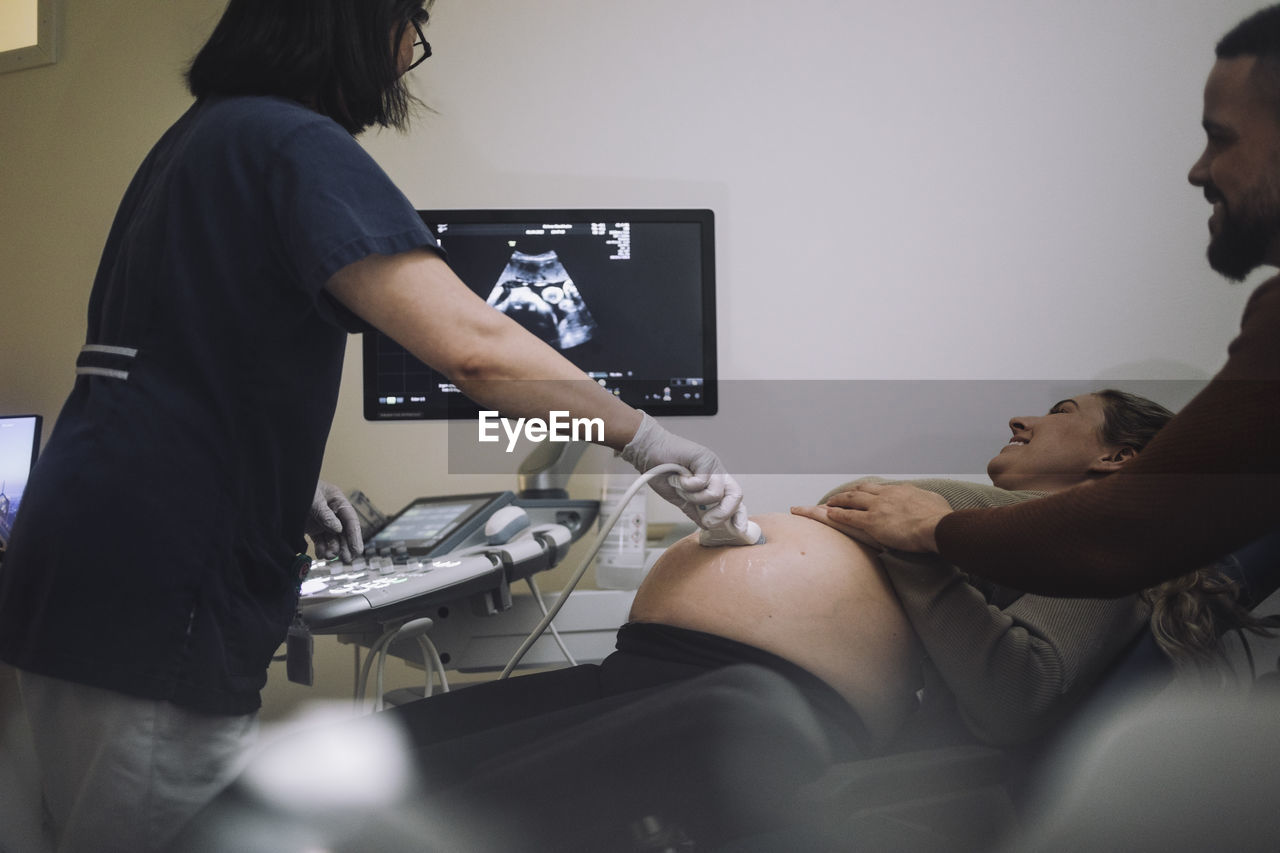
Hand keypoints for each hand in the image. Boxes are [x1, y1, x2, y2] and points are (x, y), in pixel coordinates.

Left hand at [305, 481, 363, 561]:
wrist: (279, 492)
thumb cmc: (299, 490)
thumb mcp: (314, 500)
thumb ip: (326, 515)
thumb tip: (338, 529)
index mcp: (337, 501)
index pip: (350, 520)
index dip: (355, 536)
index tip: (356, 550)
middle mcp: (333, 512)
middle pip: (344, 532)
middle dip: (346, 546)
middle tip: (347, 560)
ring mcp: (323, 521)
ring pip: (333, 539)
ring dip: (333, 549)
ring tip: (328, 556)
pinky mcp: (313, 528)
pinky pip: (321, 541)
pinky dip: (321, 549)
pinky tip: (320, 554)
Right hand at [620, 412, 746, 532]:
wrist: (647, 453)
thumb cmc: (662, 472)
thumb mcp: (680, 499)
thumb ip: (694, 510)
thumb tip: (705, 525)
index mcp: (714, 483)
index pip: (734, 500)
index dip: (739, 515)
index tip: (737, 530)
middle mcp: (717, 473)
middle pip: (736, 496)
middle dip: (722, 513)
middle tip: (707, 520)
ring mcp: (712, 465)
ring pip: (717, 494)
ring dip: (695, 498)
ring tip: (682, 488)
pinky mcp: (705, 457)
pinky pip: (702, 482)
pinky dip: (686, 485)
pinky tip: (678, 477)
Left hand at [791, 482, 951, 553]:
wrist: (938, 526)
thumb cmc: (941, 518)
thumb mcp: (935, 501)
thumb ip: (926, 500)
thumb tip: (927, 501)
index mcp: (902, 490)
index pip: (882, 489)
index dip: (870, 491)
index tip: (864, 493)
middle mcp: (887, 495)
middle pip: (862, 490)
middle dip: (850, 492)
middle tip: (840, 495)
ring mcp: (878, 507)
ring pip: (852, 499)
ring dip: (838, 500)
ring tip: (828, 502)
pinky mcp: (872, 521)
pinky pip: (849, 516)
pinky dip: (837, 514)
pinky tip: (828, 513)